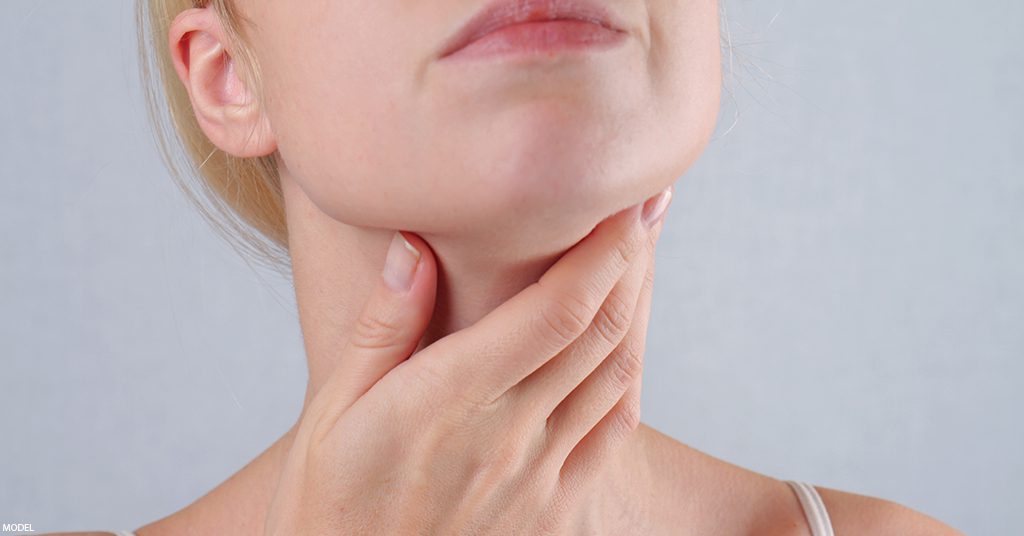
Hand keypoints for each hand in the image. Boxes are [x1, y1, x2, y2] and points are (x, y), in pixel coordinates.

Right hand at [264, 187, 672, 534]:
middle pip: (600, 332)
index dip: (604, 251)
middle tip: (649, 202)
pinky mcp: (553, 510)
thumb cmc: (329, 504)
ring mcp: (539, 477)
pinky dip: (630, 375)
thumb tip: (417, 246)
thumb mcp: (330, 412)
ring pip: (617, 375)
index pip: (554, 311)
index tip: (625, 200)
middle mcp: (507, 435)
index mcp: (447, 400)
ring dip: (639, 309)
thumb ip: (382, 327)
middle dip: (634, 259)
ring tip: (643, 258)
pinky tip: (628, 342)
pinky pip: (614, 432)